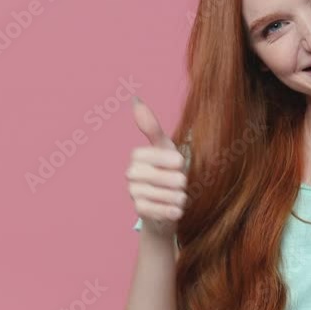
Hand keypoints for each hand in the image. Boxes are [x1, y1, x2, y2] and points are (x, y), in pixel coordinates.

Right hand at [126, 97, 187, 236]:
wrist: (168, 204)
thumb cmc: (168, 171)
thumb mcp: (165, 147)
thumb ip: (152, 127)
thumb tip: (135, 99)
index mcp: (137, 156)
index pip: (158, 155)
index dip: (172, 162)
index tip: (179, 164)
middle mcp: (131, 173)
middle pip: (165, 177)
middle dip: (179, 182)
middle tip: (179, 183)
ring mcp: (133, 193)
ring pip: (166, 195)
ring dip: (179, 197)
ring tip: (178, 196)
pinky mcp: (139, 211)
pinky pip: (161, 210)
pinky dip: (173, 210)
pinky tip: (175, 209)